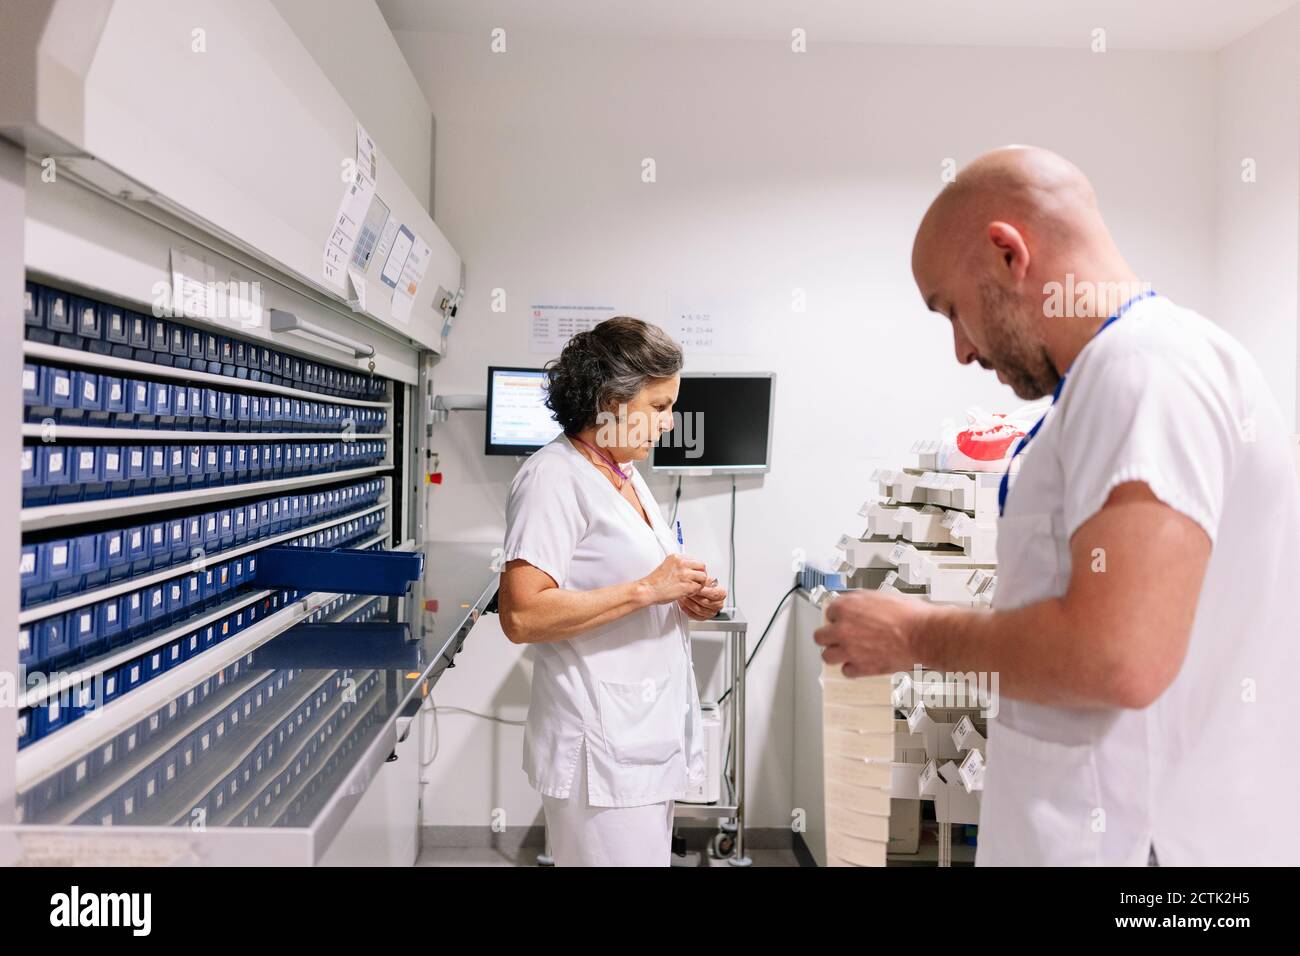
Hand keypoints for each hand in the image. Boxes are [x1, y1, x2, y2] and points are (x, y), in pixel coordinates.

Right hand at [641, 554, 707, 604]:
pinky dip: (696, 591)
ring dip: (700, 583)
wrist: (649, 590)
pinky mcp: (688, 585)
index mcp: (676, 557)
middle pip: (702, 566)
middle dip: (701, 574)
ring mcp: (685, 574)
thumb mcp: (666, 566)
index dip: (695, 568)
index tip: (694, 573)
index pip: (694, 559)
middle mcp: (682, 564)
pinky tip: (689, 592)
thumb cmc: (655, 582)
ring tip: (693, 587)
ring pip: (703, 576)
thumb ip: (678, 565)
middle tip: (697, 580)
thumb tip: (687, 569)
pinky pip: (699, 587)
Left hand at [678, 578, 725, 619]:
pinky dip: (687, 610)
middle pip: (707, 603)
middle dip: (695, 597)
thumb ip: (704, 580)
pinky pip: (695, 616)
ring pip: (700, 610)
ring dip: (689, 603)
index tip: (698, 587)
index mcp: (721, 594)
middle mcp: (718, 604)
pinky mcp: (703, 617)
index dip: (706, 591)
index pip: (716, 594)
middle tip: (688, 591)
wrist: (700, 590)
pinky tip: (683, 604)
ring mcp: (711, 612)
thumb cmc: (703, 585)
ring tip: (683, 596)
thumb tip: (701, 578)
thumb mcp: (705, 579)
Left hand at [812, 590, 928, 677]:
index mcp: (846, 607)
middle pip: (821, 636)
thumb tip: (855, 603)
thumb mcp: (881, 596)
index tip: (843, 620)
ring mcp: (849, 650)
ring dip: (836, 654)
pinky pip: (846, 671)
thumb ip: (861, 601)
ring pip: (827, 656)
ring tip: (844, 652)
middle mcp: (843, 629)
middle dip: (829, 636)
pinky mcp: (860, 667)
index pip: (829, 612)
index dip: (839, 616)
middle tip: (838, 636)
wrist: (922, 635)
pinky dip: (852, 668)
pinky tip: (859, 663)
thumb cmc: (909, 615)